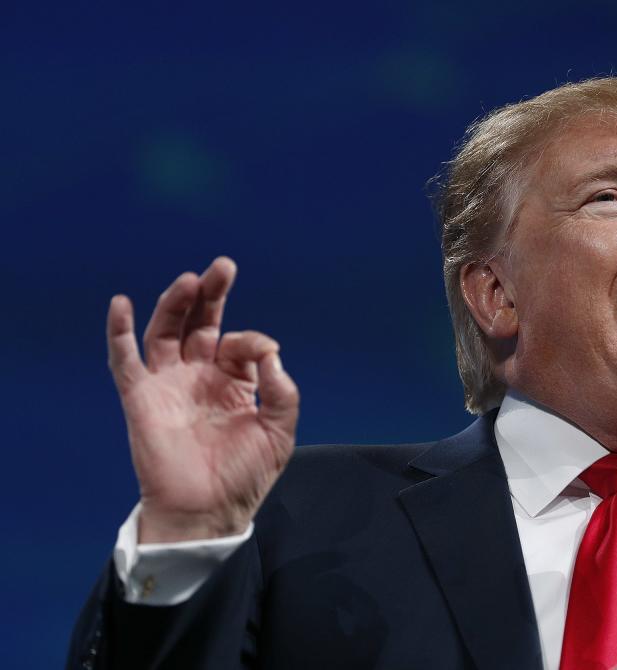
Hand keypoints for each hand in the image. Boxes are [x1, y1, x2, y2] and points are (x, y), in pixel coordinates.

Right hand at [107, 257, 298, 542]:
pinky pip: (126, 361)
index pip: (240, 344)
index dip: (252, 342)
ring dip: (176, 304)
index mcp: (234, 382)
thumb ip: (282, 392)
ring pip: (167, 332)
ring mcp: (169, 385)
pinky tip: (122, 304)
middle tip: (223, 267)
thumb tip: (272, 353)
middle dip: (212, 294)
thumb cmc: (245, 475)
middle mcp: (200, 376)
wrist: (208, 512)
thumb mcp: (278, 431)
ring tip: (190, 280)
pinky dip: (120, 332)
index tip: (264, 354)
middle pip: (201, 323)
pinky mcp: (141, 398)